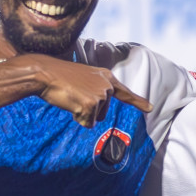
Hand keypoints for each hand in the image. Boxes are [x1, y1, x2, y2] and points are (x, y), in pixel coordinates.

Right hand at [28, 56, 152, 127]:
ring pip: (95, 118)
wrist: (45, 73)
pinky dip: (78, 118)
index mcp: (105, 76)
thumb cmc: (59, 77)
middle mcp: (107, 85)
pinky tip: (70, 104)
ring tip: (71, 97)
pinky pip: (87, 122)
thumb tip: (95, 105)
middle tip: (74, 95)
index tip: (150, 108)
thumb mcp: (82, 78)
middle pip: (103, 111)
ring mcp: (100, 94)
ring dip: (82, 114)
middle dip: (88, 110)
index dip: (138, 101)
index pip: (124, 91)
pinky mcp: (92, 104)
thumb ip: (94, 89)